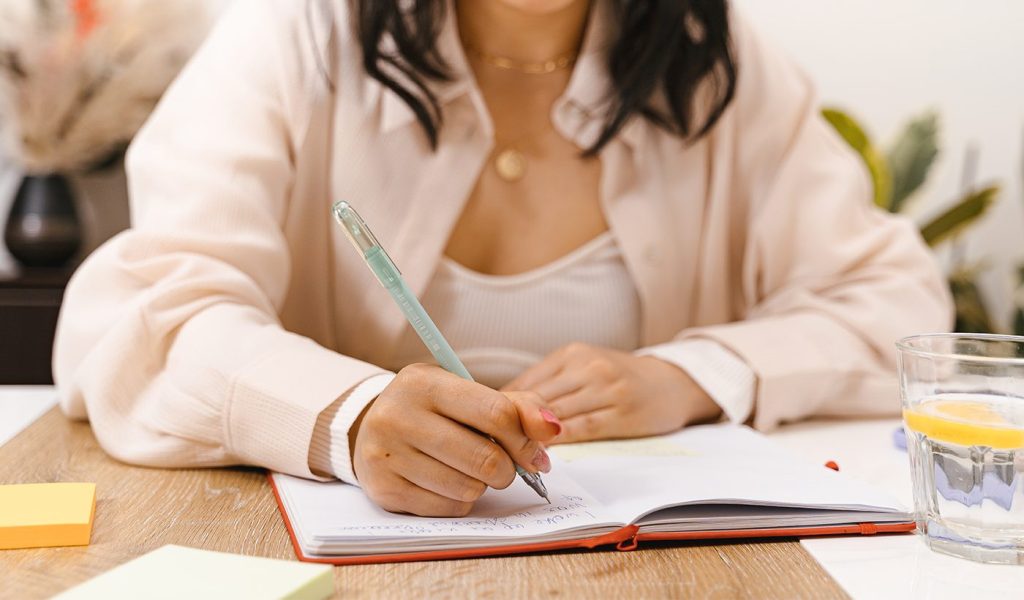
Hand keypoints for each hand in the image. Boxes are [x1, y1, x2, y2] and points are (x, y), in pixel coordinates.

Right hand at [350, 364, 560, 516]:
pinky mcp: (384, 488)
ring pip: (469, 487)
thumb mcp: (468, 394)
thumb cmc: (434, 410)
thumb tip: (553, 429)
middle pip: (486, 458)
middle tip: (504, 466)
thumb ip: (517, 406)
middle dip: (507, 468)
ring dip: (482, 485)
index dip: (525, 438)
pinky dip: (460, 499)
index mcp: (424, 382)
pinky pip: (448, 507)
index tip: (535, 451)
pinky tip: (446, 482)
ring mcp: (387, 453)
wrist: (371, 428)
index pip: (495, 413)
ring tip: (467, 469)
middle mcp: (398, 414)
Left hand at [502, 343, 720, 443]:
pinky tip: (541, 451)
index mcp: (571, 353)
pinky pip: (583, 428)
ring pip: (556, 413)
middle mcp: (588, 366)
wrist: (674, 382)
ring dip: (529, 434)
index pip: (526, 382)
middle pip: (537, 397)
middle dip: (509, 422)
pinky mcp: (623, 412)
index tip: (479, 425)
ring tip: (505, 452)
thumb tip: (501, 406)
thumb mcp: (584, 368)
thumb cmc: (620, 379)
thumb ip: (549, 384)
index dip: (500, 406)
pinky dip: (559, 440)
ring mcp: (607, 388)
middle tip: (483, 443)